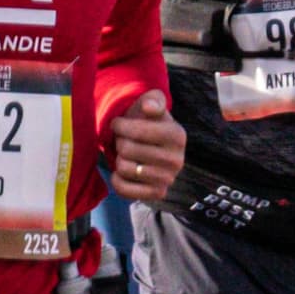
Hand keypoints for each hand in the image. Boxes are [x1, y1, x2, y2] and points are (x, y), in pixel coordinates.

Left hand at [104, 87, 182, 203]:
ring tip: (125, 154)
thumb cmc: (147, 121)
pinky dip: (116, 179)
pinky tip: (121, 171)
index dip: (120, 125)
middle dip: (119, 142)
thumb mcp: (151, 102)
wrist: (152, 145)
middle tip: (123, 140)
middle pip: (127, 149)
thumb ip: (152, 99)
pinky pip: (124, 189)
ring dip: (118, 159)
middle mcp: (177, 160)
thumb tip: (149, 108)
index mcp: (177, 135)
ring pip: (124, 168)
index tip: (118, 123)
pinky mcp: (157, 194)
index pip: (137, 131)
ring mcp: (168, 179)